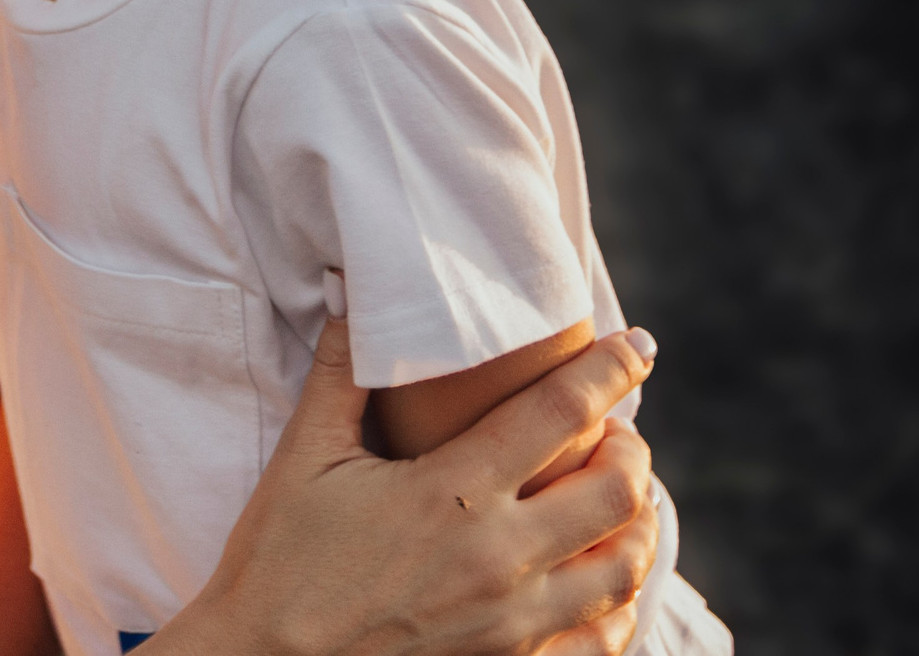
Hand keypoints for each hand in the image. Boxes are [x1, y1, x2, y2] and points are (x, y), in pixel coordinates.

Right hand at [151, 321, 660, 655]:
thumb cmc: (280, 561)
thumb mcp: (304, 458)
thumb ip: (339, 373)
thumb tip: (351, 297)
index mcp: (449, 493)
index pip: (559, 413)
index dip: (609, 370)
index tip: (636, 346)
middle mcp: (496, 558)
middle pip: (617, 492)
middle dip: (632, 449)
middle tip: (616, 432)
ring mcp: (511, 624)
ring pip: (624, 570)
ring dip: (638, 525)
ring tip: (622, 501)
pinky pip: (603, 640)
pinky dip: (620, 604)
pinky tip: (603, 579)